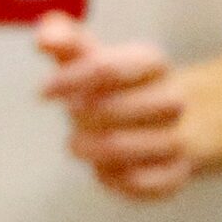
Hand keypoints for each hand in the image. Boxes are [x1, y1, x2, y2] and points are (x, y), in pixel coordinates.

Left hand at [38, 11, 197, 200]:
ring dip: (102, 150)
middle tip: (69, 116)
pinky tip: (101, 172)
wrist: (158, 117)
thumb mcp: (87, 53)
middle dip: (91, 114)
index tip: (43, 92)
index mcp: (150, 62)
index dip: (71, 79)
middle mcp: (171, 98)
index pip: (110, 68)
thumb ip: (62, 38)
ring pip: (146, 148)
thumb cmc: (109, 82)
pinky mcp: (177, 172)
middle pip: (132, 107)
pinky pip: (153, 183)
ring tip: (76, 145)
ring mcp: (178, 137)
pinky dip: (122, 181)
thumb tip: (44, 38)